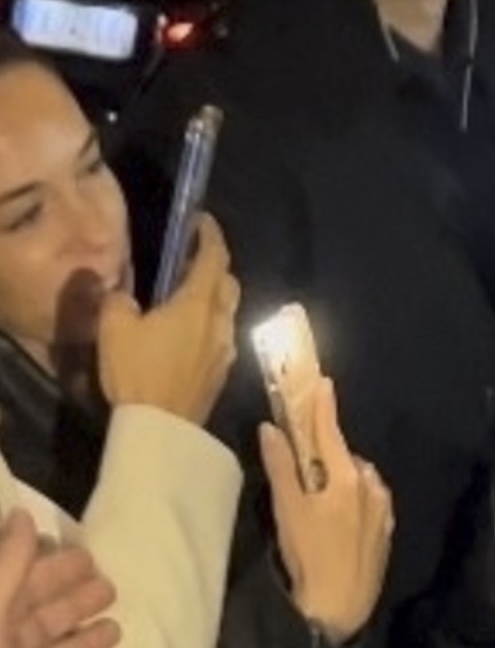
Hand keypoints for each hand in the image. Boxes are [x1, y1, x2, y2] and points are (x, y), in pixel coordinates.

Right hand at [99, 213, 238, 422]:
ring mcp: (226, 348)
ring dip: (214, 297)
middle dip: (214, 265)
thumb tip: (127, 295)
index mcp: (198, 303)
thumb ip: (120, 301)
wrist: (163, 426)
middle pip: (228, 283)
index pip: (215, 257)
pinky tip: (190, 332)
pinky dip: (211, 323)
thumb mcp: (114, 328)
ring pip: (228, 310)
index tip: (202, 221)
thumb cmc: (138, 372)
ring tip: (187, 295)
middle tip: (190, 260)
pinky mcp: (223, 372)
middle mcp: (220, 321)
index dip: (211, 235)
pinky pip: (222, 336)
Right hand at [261, 377, 393, 645]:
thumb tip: (272, 429)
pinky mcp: (386, 529)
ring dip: (339, 479)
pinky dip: (352, 498)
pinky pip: (368, 501)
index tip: (322, 382)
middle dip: (325, 455)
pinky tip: (336, 519)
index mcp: (346, 477)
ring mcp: (383, 509)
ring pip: (358, 479)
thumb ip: (281, 466)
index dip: (323, 407)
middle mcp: (372, 486)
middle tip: (302, 466)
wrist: (340, 606)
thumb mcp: (287, 509)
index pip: (331, 432)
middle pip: (344, 457)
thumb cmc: (309, 556)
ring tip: (316, 502)